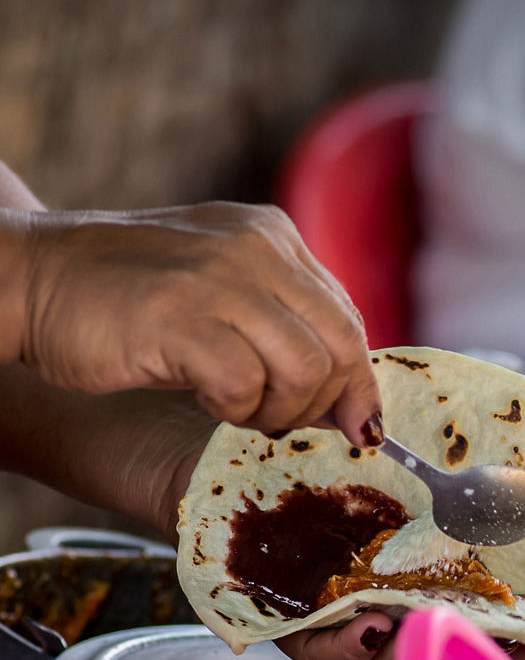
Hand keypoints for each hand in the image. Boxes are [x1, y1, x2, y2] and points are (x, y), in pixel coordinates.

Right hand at [4, 202, 380, 446]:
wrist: (30, 275)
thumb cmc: (126, 298)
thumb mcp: (220, 291)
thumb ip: (283, 327)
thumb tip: (351, 404)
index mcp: (274, 236)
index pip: (347, 317)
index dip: (357, 380)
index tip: (357, 424)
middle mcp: (257, 247)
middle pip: (341, 344)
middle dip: (326, 401)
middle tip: (283, 421)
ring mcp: (219, 277)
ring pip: (307, 368)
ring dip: (279, 409)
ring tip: (239, 410)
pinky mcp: (181, 317)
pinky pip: (247, 385)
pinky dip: (235, 410)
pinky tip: (205, 401)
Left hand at [156, 422, 524, 659]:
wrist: (225, 459)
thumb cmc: (321, 455)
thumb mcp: (398, 457)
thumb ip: (452, 474)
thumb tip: (521, 472)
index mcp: (423, 566)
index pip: (484, 610)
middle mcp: (390, 596)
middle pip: (447, 643)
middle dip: (493, 656)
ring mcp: (342, 609)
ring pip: (384, 657)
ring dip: (410, 650)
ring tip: (431, 629)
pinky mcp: (288, 613)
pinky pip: (314, 645)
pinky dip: (339, 643)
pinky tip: (363, 622)